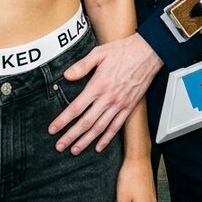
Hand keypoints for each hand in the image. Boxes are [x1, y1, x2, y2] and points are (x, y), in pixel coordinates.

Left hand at [48, 34, 161, 154]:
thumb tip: (66, 75)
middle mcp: (108, 98)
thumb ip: (82, 65)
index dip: (63, 120)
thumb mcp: (99, 53)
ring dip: (86, 141)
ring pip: (100, 128)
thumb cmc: (123, 51)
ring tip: (75, 150)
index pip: (76, 108)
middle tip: (59, 146)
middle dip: (71, 136)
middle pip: (86, 122)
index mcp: (98, 85)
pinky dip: (107, 138)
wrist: (148, 53)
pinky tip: (98, 146)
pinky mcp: (129, 107)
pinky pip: (116, 127)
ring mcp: (119, 105)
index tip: (52, 129)